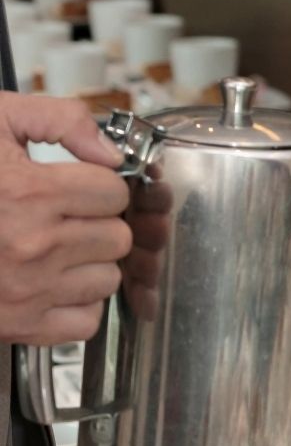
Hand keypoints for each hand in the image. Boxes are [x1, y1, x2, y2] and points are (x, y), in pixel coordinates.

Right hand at [0, 94, 130, 344]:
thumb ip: (62, 120)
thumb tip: (110, 153)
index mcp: (28, 192)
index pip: (115, 193)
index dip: (99, 185)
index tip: (80, 186)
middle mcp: (31, 245)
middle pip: (117, 237)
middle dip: (97, 224)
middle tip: (64, 218)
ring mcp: (26, 289)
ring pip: (108, 279)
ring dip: (89, 264)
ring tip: (53, 249)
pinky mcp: (18, 325)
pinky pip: (86, 321)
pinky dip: (75, 304)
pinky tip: (50, 282)